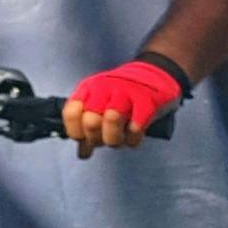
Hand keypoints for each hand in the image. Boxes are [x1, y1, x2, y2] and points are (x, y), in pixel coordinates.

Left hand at [65, 58, 183, 156]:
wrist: (156, 74)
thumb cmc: (124, 95)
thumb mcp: (100, 104)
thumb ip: (88, 126)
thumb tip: (83, 152)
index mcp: (89, 88)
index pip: (71, 114)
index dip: (76, 132)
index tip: (84, 138)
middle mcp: (105, 88)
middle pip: (90, 122)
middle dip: (96, 139)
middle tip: (105, 139)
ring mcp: (126, 93)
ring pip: (111, 120)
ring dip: (115, 139)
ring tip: (121, 138)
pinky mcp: (147, 102)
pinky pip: (136, 128)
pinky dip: (134, 139)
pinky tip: (134, 136)